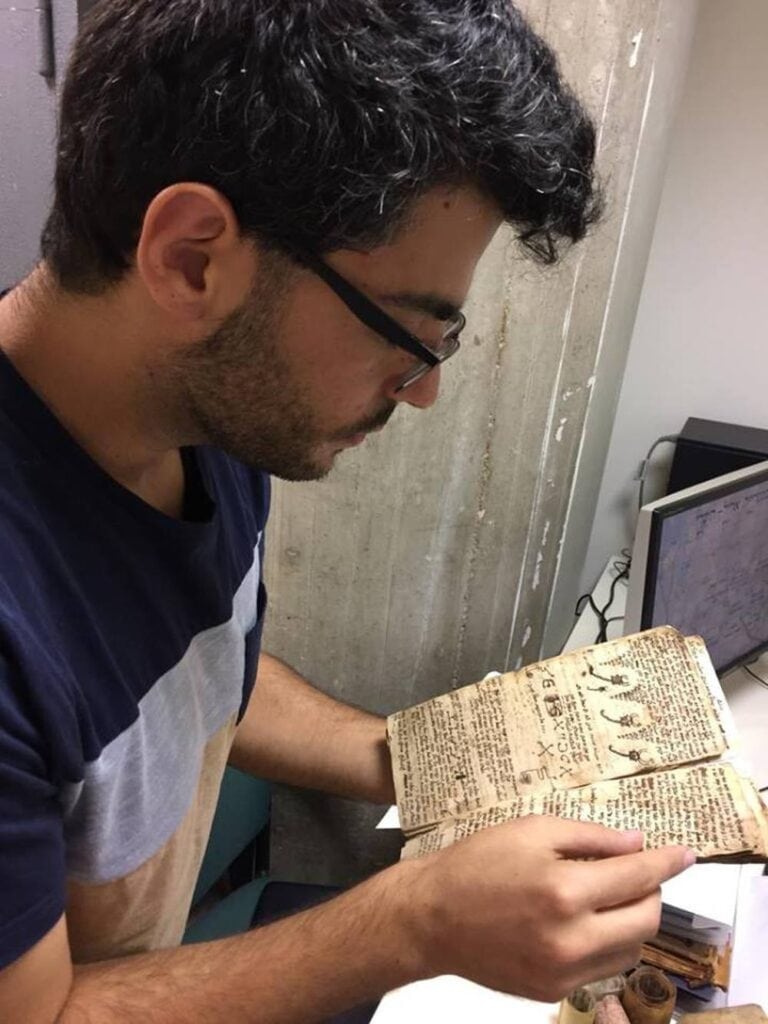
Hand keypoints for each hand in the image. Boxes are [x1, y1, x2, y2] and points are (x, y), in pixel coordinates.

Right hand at [402, 815, 693, 1001]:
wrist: (433, 917)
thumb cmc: (478, 864)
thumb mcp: (532, 830)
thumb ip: (590, 837)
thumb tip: (636, 844)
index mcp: (564, 891)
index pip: (637, 878)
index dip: (666, 862)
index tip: (684, 854)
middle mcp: (569, 939)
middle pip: (645, 920)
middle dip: (652, 892)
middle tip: (638, 872)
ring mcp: (563, 972)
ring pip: (630, 949)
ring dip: (632, 919)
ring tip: (609, 895)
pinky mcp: (554, 991)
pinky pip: (602, 967)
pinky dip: (606, 941)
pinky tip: (584, 920)